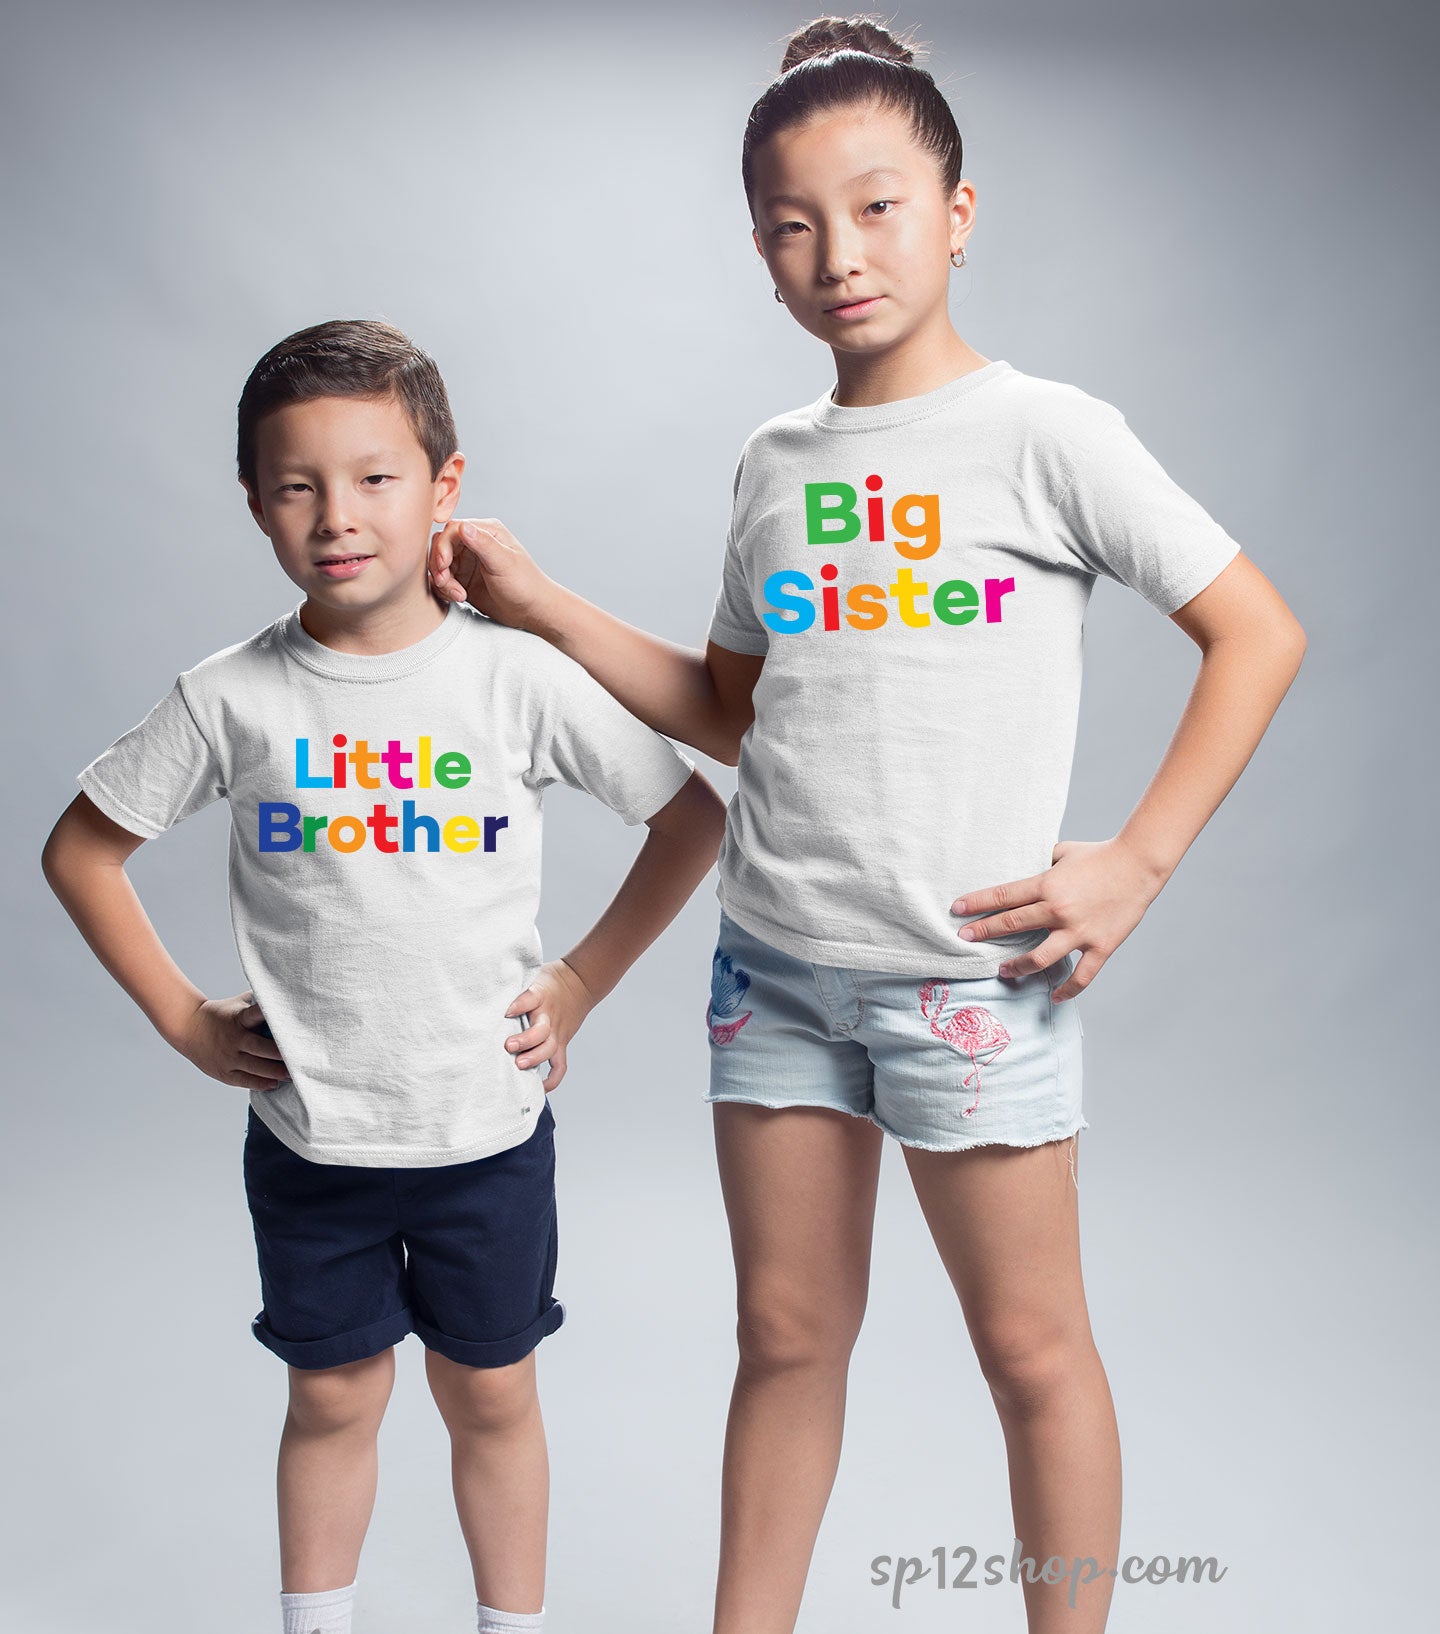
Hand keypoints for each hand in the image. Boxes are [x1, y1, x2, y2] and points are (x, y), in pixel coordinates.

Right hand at [170, 990, 290, 1088]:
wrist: (189, 1027)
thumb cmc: (222, 1014)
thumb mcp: (238, 1003)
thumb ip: (259, 1000)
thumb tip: (285, 992)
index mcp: (239, 1018)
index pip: (258, 1014)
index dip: (274, 1017)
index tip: (293, 1024)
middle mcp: (234, 1038)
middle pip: (261, 1048)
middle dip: (281, 1054)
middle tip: (301, 1058)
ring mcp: (228, 1056)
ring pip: (255, 1067)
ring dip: (275, 1072)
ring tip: (292, 1074)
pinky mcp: (223, 1072)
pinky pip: (244, 1080)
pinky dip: (260, 1083)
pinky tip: (274, 1084)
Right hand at [427, 517, 558, 632]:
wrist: (532, 611)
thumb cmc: (525, 585)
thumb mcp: (504, 563)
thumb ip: (484, 544)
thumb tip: (464, 527)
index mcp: (487, 532)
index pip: (453, 530)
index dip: (443, 547)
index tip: (444, 565)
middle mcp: (475, 543)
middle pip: (441, 546)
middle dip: (439, 565)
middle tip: (446, 582)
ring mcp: (468, 562)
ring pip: (440, 565)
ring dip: (443, 581)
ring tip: (458, 595)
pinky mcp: (464, 579)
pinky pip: (443, 580)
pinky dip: (445, 590)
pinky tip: (459, 598)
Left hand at [502, 958, 597, 1092]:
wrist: (580, 982)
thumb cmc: (549, 981)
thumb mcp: (533, 975)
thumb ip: (514, 986)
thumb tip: (486, 990)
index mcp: (540, 996)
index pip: (530, 999)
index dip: (519, 1006)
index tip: (506, 1012)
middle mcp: (548, 1015)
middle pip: (540, 1030)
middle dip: (525, 1041)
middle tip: (508, 1046)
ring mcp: (556, 1031)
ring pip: (549, 1048)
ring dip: (535, 1058)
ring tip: (519, 1065)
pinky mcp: (561, 1043)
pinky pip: (560, 1065)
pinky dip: (552, 1078)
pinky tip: (539, 1087)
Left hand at [950, 837, 1169, 999]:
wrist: (1139, 863)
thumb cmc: (1099, 855)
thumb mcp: (1062, 852)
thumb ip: (1040, 863)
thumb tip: (1020, 866)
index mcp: (1047, 884)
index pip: (1003, 896)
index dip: (977, 903)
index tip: (957, 910)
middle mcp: (1058, 910)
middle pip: (1012, 924)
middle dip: (984, 932)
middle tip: (965, 939)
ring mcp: (1079, 931)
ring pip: (1039, 957)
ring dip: (1017, 966)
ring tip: (1003, 970)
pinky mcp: (1100, 946)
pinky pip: (1081, 976)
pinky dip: (1067, 990)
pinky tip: (1054, 997)